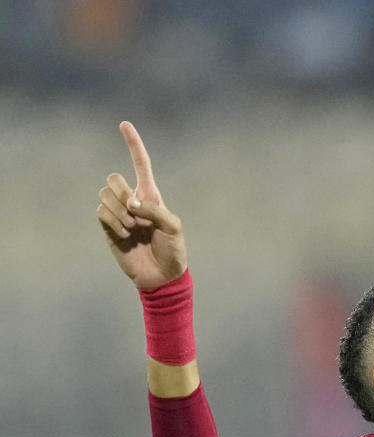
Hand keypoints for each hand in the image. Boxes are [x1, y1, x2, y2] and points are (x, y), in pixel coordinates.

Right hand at [97, 121, 186, 288]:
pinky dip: (113, 222)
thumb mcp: (173, 227)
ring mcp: (118, 214)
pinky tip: (125, 235)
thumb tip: (131, 203)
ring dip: (119, 211)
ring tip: (134, 229)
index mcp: (151, 195)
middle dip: (122, 193)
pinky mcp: (108, 228)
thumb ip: (155, 210)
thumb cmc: (173, 250)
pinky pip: (101, 212)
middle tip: (137, 215)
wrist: (161, 276)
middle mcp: (133, 201)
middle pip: (113, 178)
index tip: (124, 124)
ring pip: (104, 195)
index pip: (141, 164)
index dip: (133, 144)